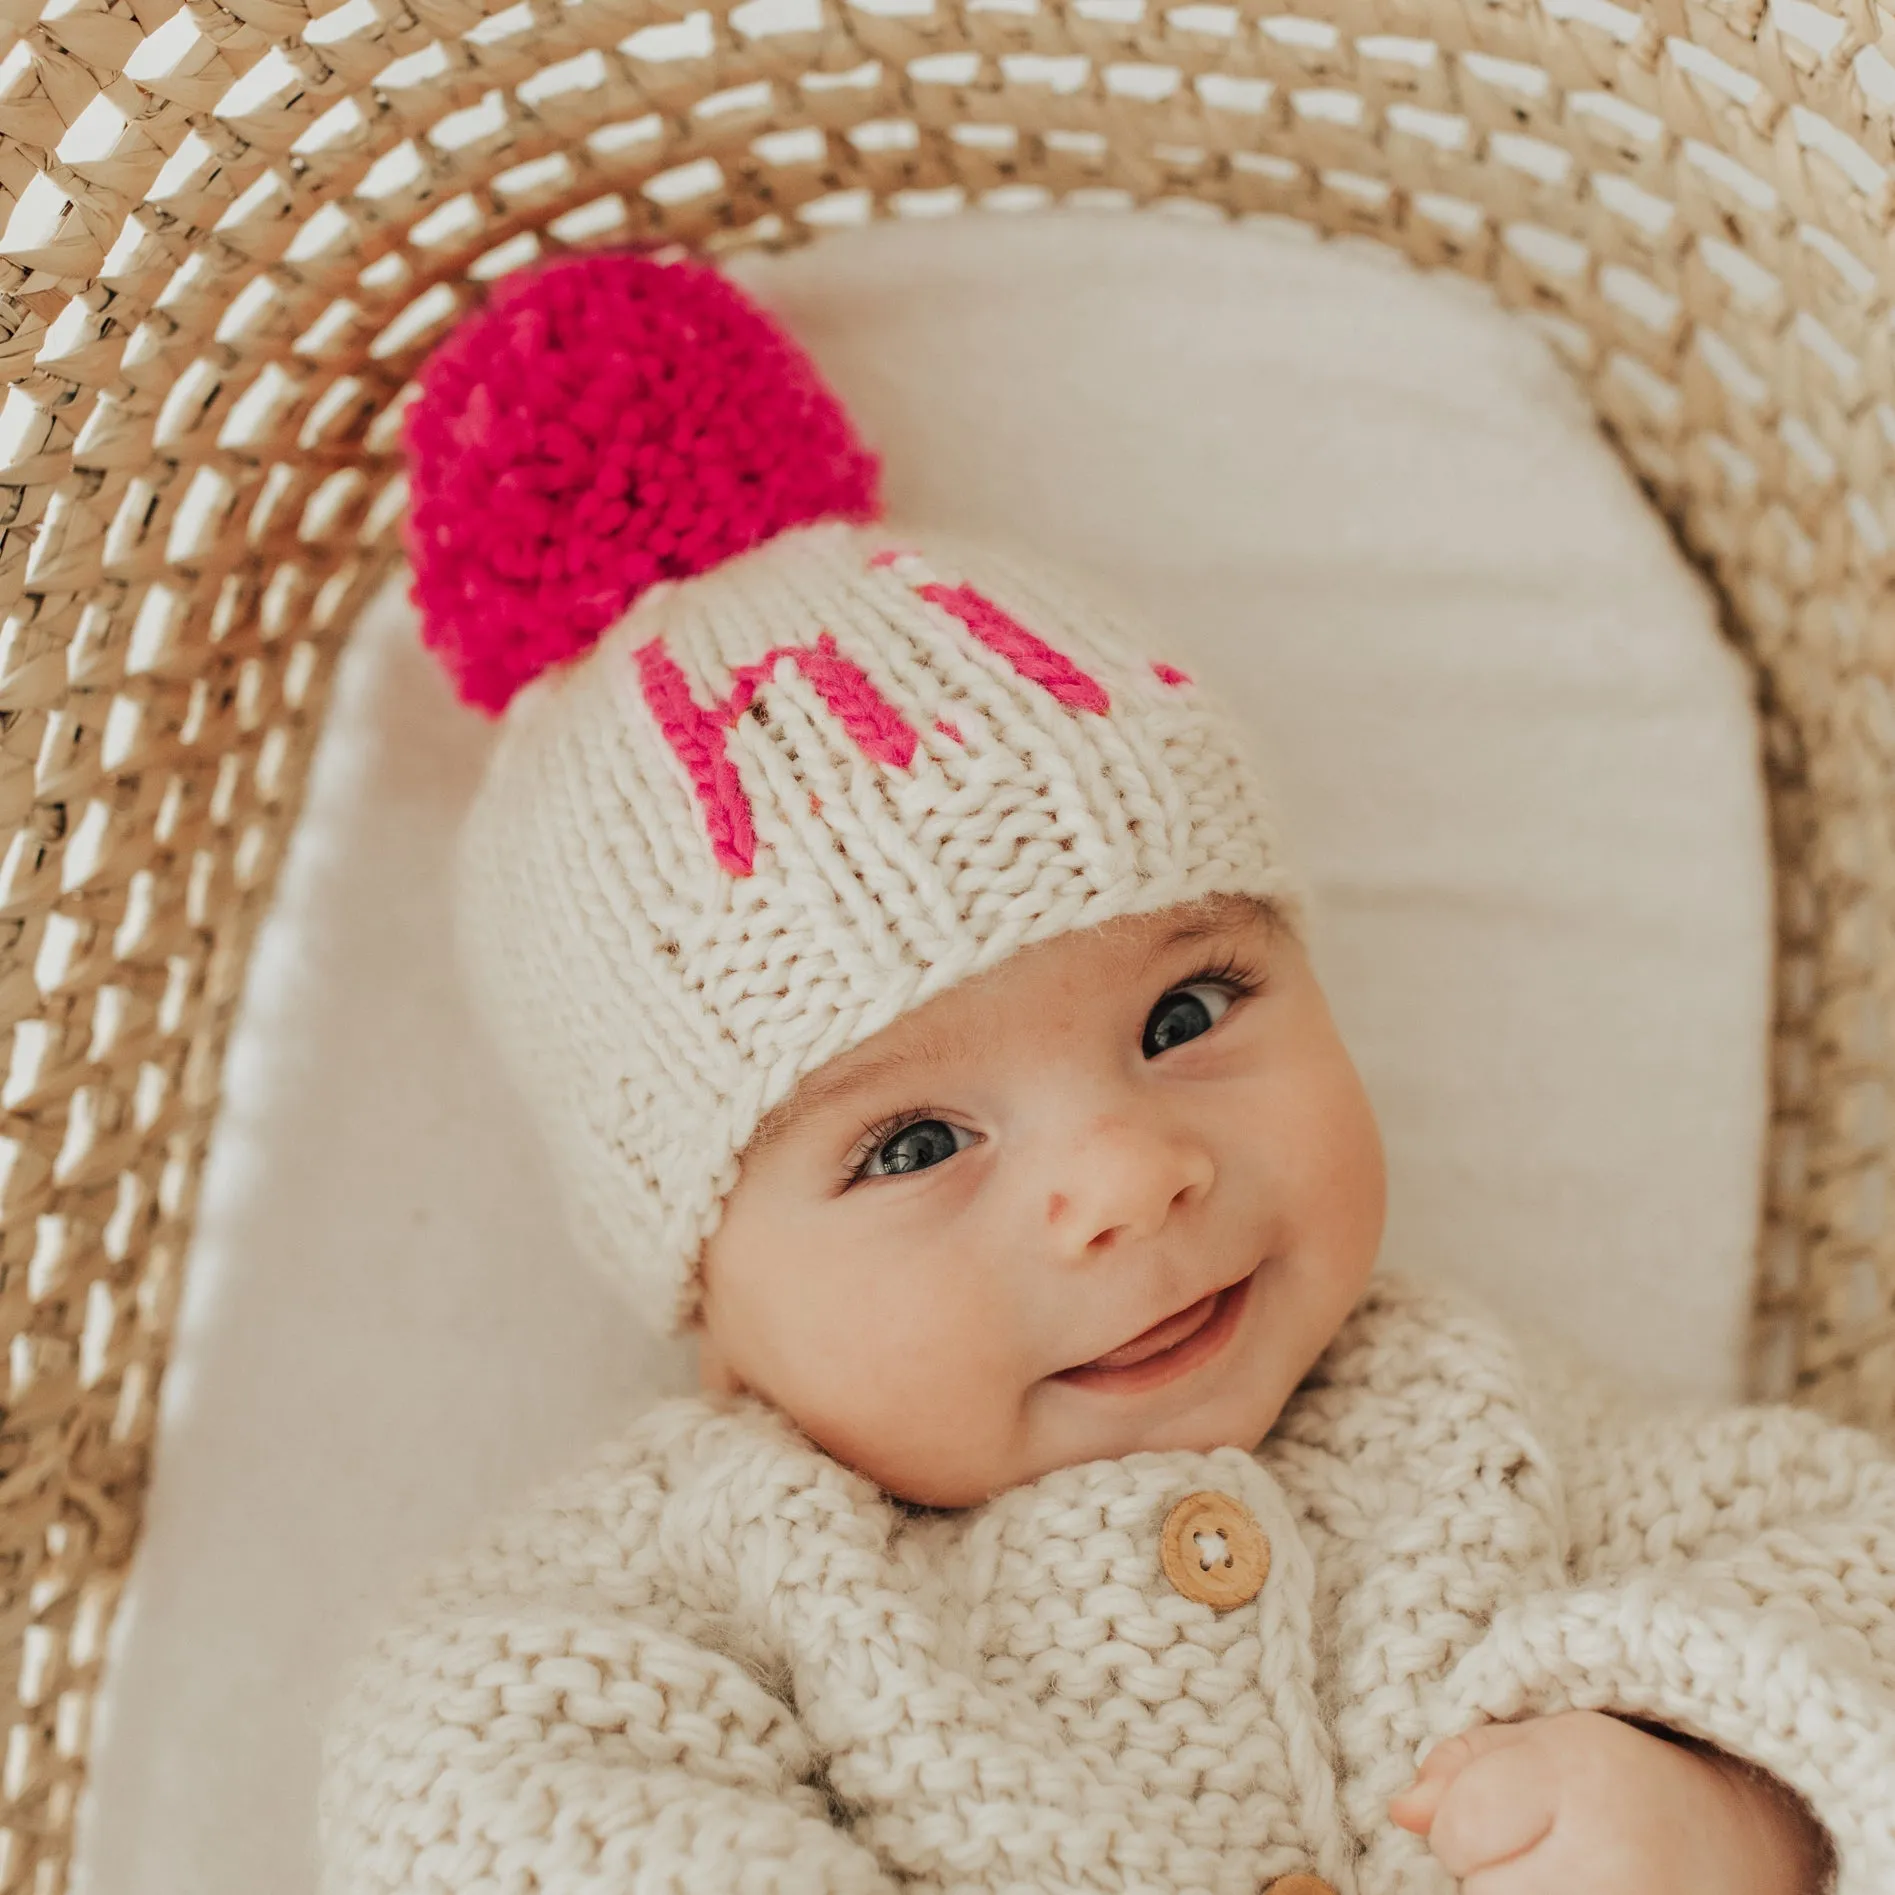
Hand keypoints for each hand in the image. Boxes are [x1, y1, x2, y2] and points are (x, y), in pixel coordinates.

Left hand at [1388, 1710, 1832, 1893]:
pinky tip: (1582, 1894)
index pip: (1455, 1828)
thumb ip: (1464, 1763)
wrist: (1744, 1853)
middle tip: (1558, 1849)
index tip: (1523, 1808)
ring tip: (1574, 1879)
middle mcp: (1611, 1861)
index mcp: (1584, 1776)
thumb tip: (1402, 1809)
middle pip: (1476, 1890)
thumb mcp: (1549, 1740)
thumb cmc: (1630, 1787)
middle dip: (1492, 1869)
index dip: (1469, 1818)